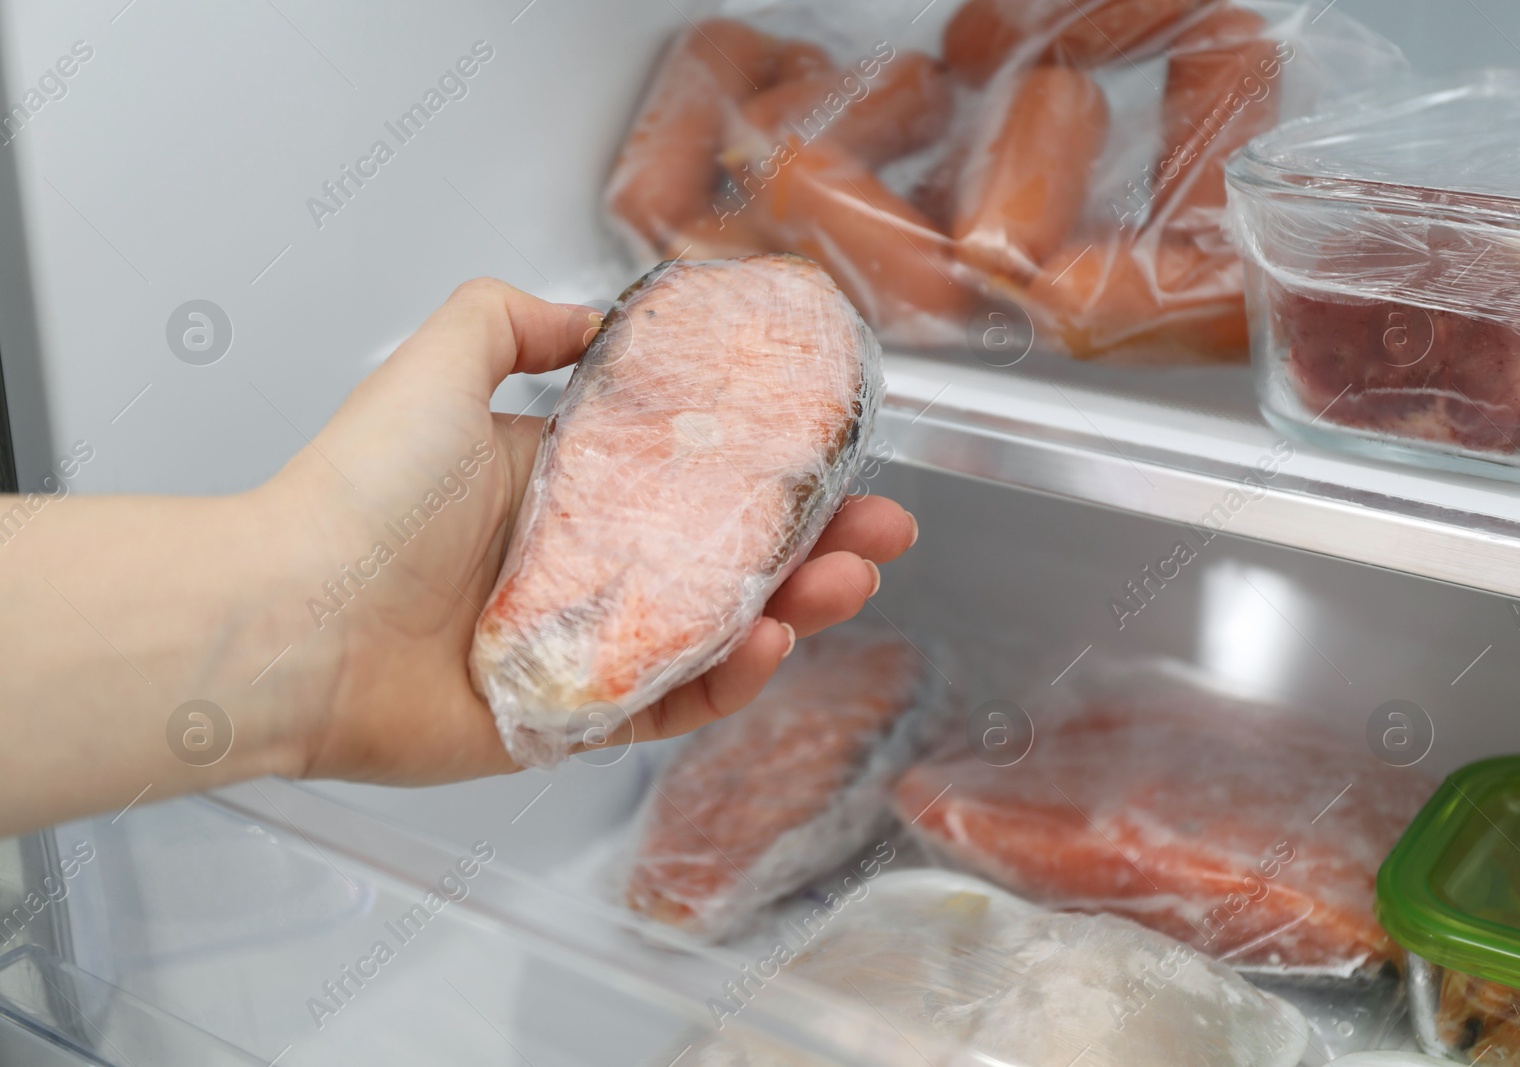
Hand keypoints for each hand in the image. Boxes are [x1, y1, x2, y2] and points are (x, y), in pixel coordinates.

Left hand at [268, 278, 915, 783]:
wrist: (285, 618)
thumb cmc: (354, 496)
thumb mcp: (436, 363)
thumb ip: (513, 320)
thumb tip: (588, 314)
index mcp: (561, 487)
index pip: (693, 477)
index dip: (770, 468)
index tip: (833, 451)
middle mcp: (579, 565)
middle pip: (724, 558)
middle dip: (813, 544)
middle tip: (882, 530)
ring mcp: (581, 645)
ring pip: (714, 632)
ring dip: (793, 608)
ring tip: (848, 579)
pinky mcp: (570, 719)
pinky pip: (669, 703)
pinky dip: (727, 678)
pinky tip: (770, 638)